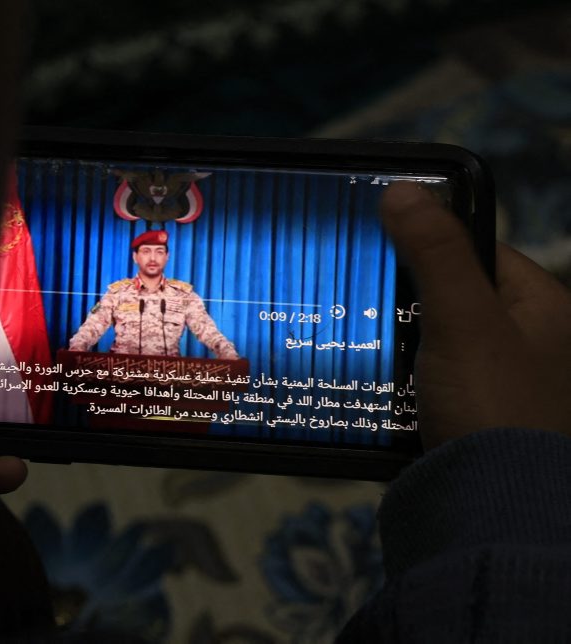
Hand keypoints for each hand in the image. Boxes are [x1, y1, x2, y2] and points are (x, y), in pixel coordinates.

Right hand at [380, 183, 570, 448]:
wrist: (497, 504)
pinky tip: (377, 377)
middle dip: (411, 299)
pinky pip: (437, 380)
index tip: (381, 248)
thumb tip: (401, 189)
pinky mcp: (478, 418)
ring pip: (443, 342)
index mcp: (549, 311)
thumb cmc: (492, 400)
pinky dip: (408, 377)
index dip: (433, 244)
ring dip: (405, 341)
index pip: (485, 254)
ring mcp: (508, 385)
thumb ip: (434, 253)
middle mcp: (537, 345)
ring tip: (358, 335)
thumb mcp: (463, 319)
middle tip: (361, 297)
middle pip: (460, 299)